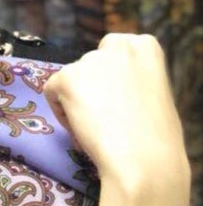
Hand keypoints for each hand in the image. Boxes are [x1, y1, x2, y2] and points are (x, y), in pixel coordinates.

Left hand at [42, 34, 189, 193]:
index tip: (113, 102)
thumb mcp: (152, 94)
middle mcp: (118, 45)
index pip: (113, 52)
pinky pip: (52, 92)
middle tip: (101, 122)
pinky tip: (82, 129)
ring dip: (76, 104)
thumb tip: (105, 89)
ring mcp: (91, 60)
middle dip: (90, 91)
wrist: (143, 160)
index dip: (108, 80)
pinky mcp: (68, 78)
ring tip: (95, 131)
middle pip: (89, 66)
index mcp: (145, 46)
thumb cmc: (154, 138)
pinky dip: (60, 113)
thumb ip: (130, 81)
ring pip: (71, 81)